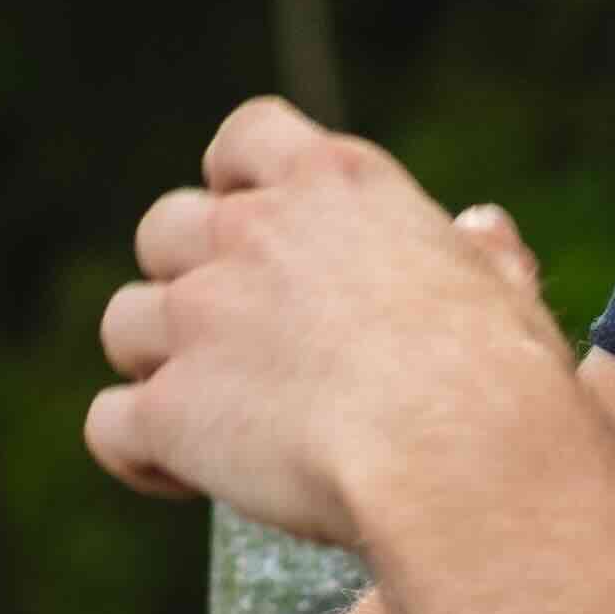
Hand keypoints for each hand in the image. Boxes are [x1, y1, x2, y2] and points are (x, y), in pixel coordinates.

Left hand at [85, 98, 581, 551]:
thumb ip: (481, 254)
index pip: (247, 136)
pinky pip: (109, 423)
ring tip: (211, 421)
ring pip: (125, 322)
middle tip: (238, 348)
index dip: (234, 180)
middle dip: (187, 282)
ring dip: (156, 365)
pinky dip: (135, 452)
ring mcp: (199, 315)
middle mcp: (249, 233)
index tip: (247, 223)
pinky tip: (177, 477)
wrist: (459, 455)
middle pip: (165, 230)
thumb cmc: (502, 378)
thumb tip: (481, 227)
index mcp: (332, 185)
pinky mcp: (171, 407)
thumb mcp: (505, 291)